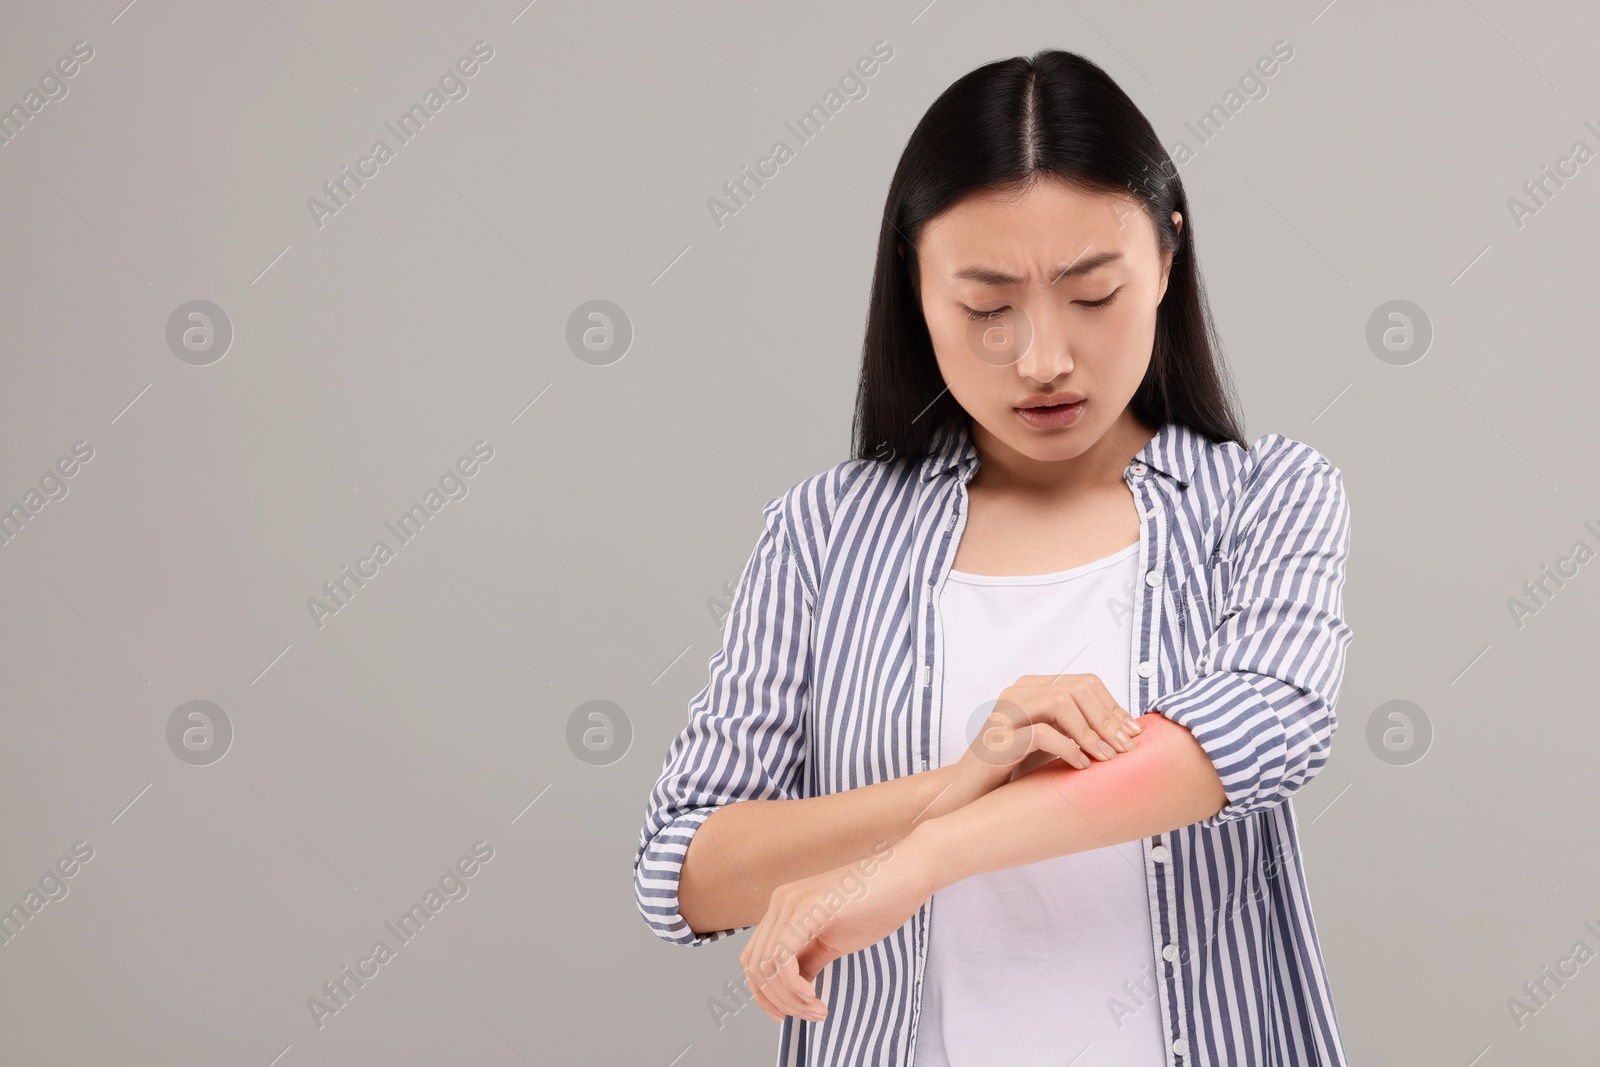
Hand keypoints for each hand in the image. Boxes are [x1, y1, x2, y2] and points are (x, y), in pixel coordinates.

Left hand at [737, 839, 935, 1024]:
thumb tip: (793, 991)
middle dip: (778, 1002)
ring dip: (789, 999)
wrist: (908, 874)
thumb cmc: (878, 904)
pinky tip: (814, 996)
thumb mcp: (834, 941)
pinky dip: (793, 987)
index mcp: (783, 909)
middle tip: (811, 1015)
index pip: (754, 960)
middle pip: (754, 968)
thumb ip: (809, 961)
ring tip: (817, 1009)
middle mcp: (780, 903)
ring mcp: (791, 902)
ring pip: (765, 967)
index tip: (790, 1016)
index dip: (765, 996)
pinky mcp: (808, 907)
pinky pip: (782, 957)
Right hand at [967, 673, 1143, 788]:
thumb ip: (1078, 727)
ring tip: (1106, 758)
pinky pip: (1041, 733)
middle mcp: (1017, 692)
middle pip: (1076, 689)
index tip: (1134, 733)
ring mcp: (1005, 713)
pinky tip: (1081, 765)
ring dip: (1091, 732)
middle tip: (1125, 748)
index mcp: (1032, 687)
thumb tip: (1127, 728)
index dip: (1113, 706)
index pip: (1084, 683)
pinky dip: (1068, 748)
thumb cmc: (1015, 768)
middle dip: (1107, 719)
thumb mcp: (1053, 741)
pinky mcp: (998, 739)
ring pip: (1060, 702)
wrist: (971, 792)